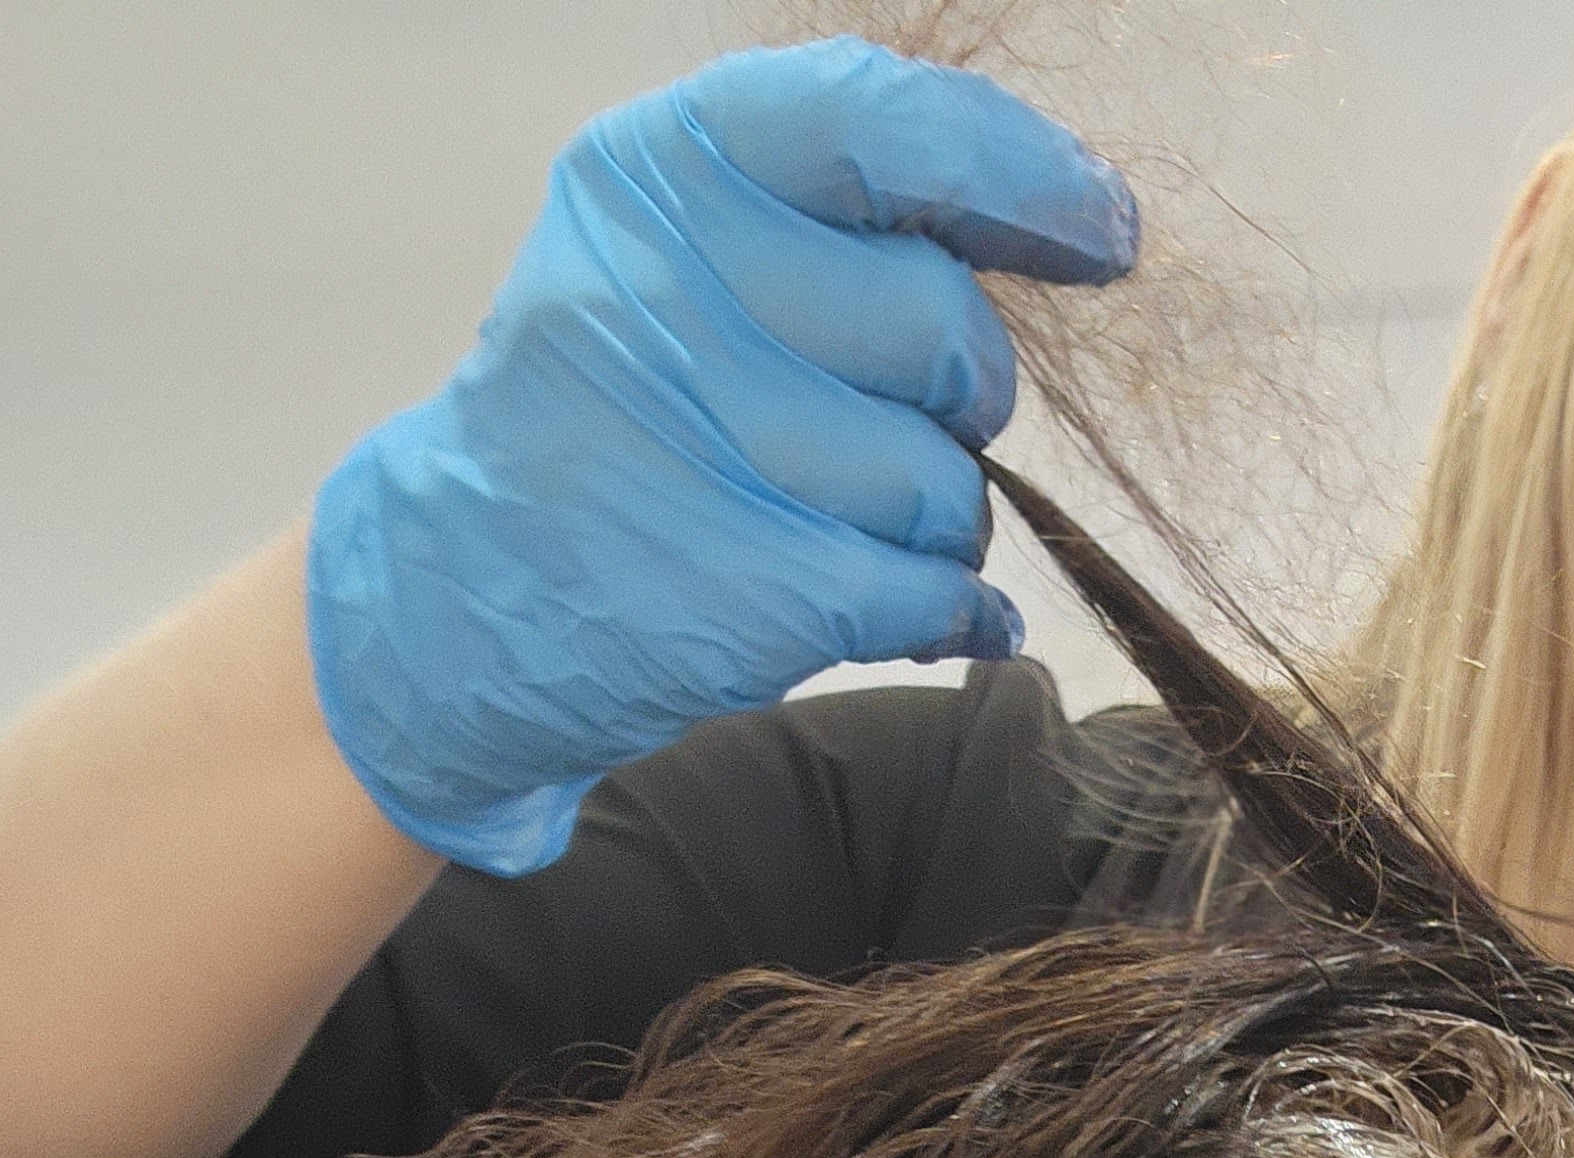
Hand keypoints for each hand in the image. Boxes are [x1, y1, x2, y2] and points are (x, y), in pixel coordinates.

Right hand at [306, 44, 1137, 874]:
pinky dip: (948, 611)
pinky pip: (935, 592)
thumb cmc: (616, 406)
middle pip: (943, 324)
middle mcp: (676, 287)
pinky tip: (907, 606)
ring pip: (945, 482)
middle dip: (960, 392)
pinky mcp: (750, 588)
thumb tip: (1071, 216)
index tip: (1104, 233)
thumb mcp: (674, 248)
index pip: (884, 127)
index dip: (1023, 176)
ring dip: (933, 519)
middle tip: (884, 422)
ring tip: (836, 521)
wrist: (466, 593)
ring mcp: (710, 445)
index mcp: (662, 172)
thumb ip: (837, 210)